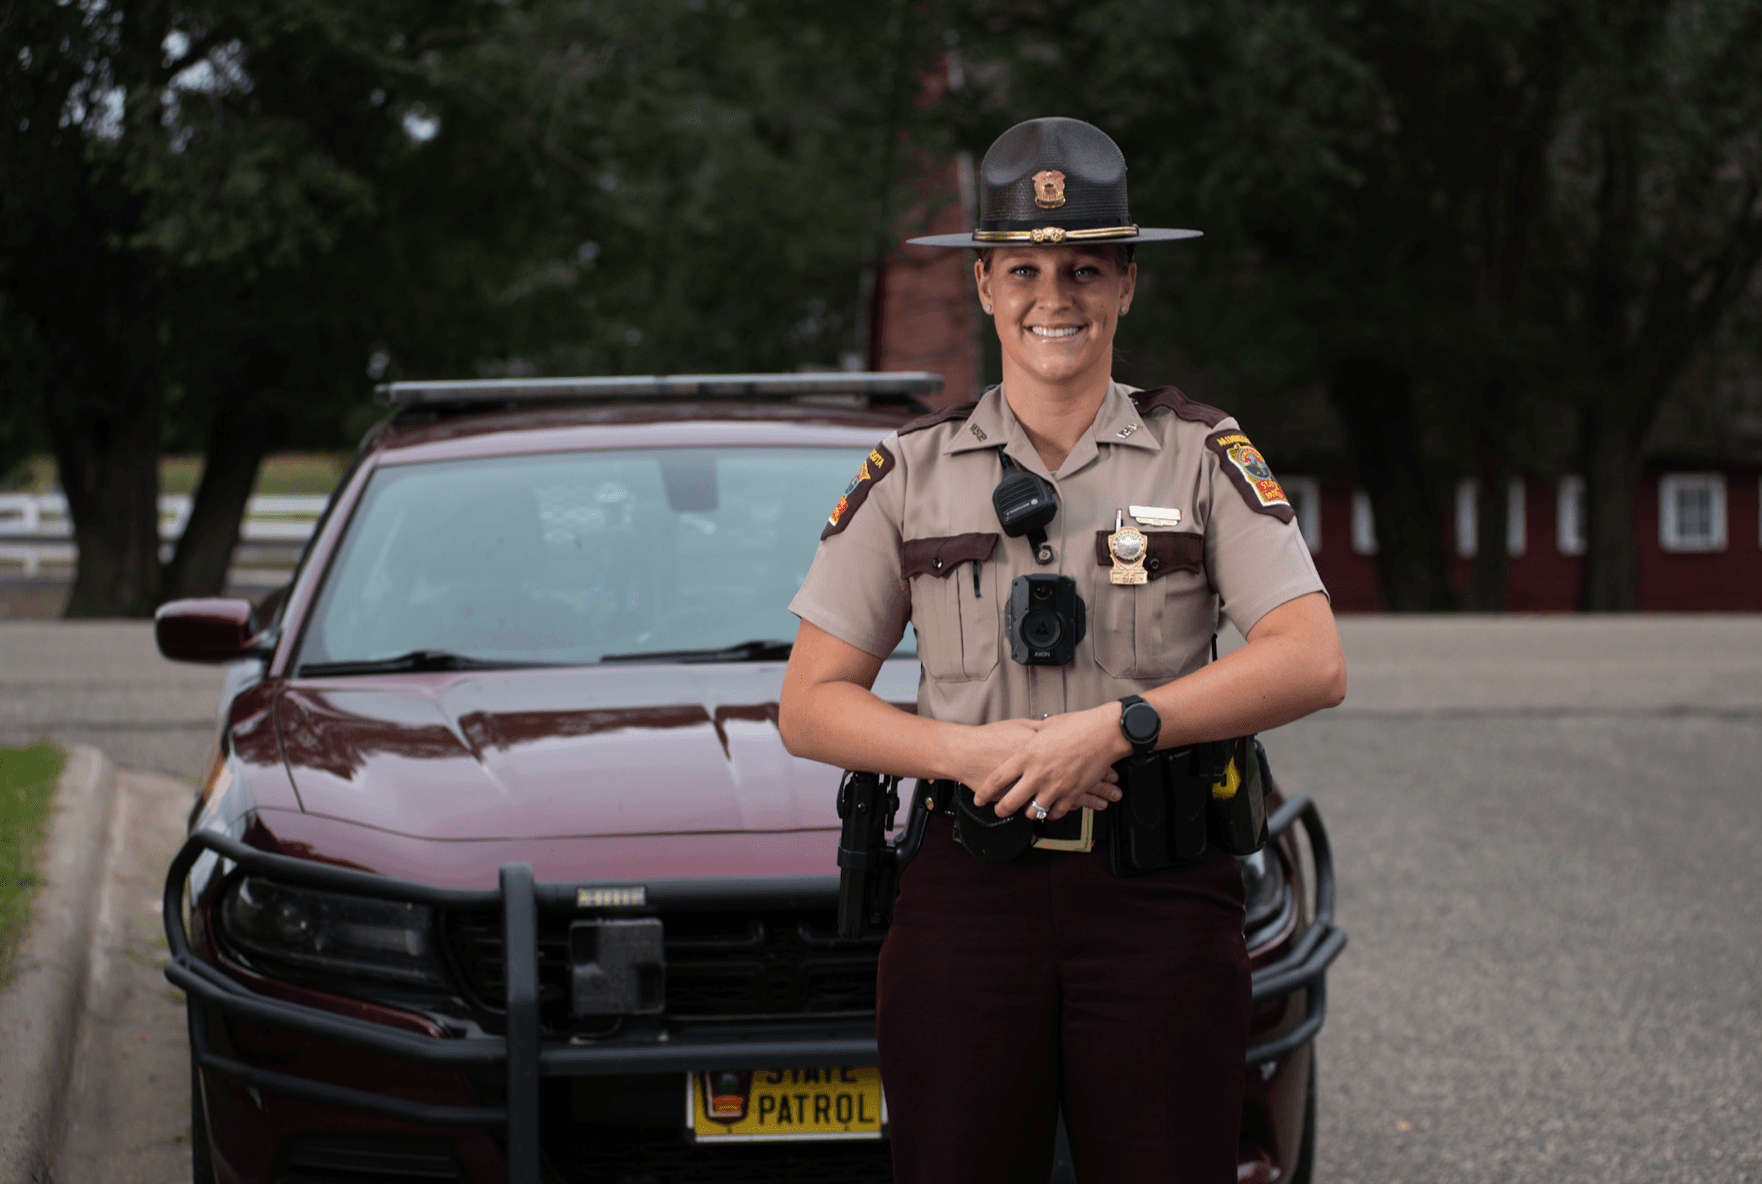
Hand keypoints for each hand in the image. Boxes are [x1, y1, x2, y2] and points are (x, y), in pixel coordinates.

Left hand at [969, 703, 1130, 820]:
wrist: (1104, 733)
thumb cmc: (1077, 725)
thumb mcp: (1046, 726)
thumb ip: (1031, 736)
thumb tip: (1024, 737)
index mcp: (1027, 755)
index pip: (998, 779)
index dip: (985, 792)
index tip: (980, 798)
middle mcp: (1038, 774)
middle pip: (1011, 801)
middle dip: (1001, 810)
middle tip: (999, 810)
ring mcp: (1055, 786)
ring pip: (1033, 811)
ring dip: (1028, 812)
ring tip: (1026, 809)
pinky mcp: (1071, 794)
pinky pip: (1057, 812)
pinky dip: (1052, 813)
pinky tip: (1050, 809)